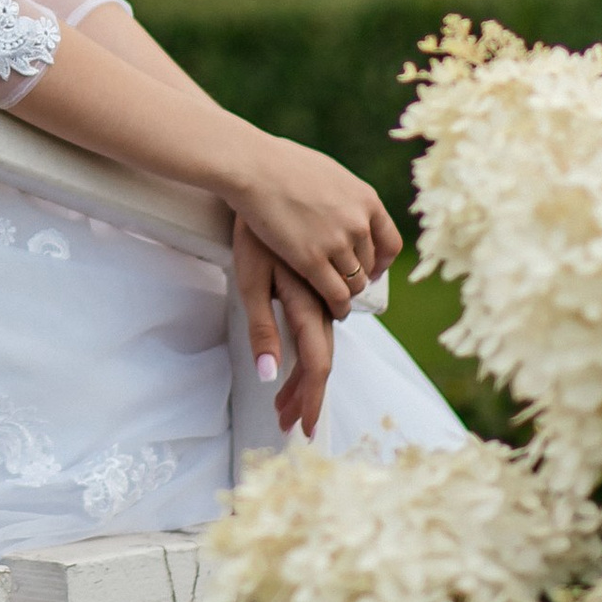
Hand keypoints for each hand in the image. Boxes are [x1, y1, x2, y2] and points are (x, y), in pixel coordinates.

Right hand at [229, 134, 399, 320]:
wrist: (253, 167)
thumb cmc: (281, 164)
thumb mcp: (329, 174)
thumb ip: (344, 196)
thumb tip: (347, 208)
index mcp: (365, 199)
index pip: (390, 243)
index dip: (382, 261)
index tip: (371, 269)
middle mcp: (358, 222)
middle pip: (369, 264)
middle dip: (358, 276)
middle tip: (344, 283)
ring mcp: (336, 242)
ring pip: (355, 282)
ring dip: (348, 293)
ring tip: (337, 300)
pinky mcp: (311, 260)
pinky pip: (336, 294)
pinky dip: (339, 307)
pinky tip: (334, 310)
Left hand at [233, 220, 335, 436]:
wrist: (261, 171)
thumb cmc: (249, 229)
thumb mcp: (248, 281)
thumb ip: (262, 328)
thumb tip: (267, 375)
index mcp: (308, 302)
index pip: (317, 364)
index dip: (313, 399)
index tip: (306, 429)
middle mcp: (330, 293)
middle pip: (326, 355)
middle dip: (308, 393)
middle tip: (288, 418)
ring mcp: (338, 274)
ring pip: (340, 327)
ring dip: (314, 367)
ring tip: (289, 391)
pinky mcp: (342, 251)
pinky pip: (353, 291)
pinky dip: (338, 318)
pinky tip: (321, 328)